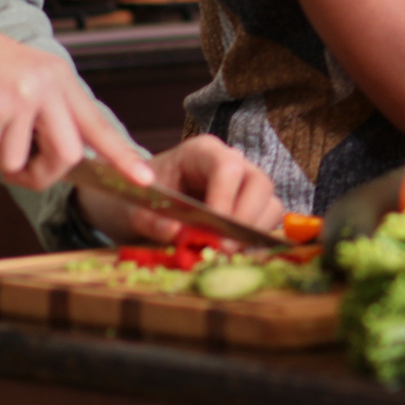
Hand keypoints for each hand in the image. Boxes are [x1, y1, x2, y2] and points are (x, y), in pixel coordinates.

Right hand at [0, 0, 144, 191]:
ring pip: (18, 162)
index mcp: (58, 78)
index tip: (144, 180)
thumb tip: (50, 162)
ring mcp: (22, 94)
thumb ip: (38, 113)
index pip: (97, 124)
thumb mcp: (14, 79)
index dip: (121, 156)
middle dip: (37, 176)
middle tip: (8, 168)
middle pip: (65, 156)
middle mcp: (48, 84)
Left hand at [78, 135, 285, 246]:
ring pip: (271, 203)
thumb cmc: (139, 197)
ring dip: (252, 232)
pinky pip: (267, 221)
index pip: (228, 168)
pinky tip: (231, 252)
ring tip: (224, 252)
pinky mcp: (250, 206)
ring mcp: (245, 183)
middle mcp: (232, 162)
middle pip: (260, 183)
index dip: (225, 200)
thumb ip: (150, 221)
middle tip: (222, 249)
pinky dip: (254, 239)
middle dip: (245, 220)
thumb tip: (176, 232)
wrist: (140, 200)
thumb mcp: (134, 208)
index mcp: (202, 152)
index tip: (211, 233)